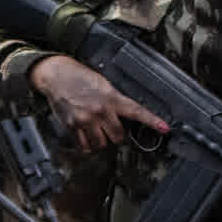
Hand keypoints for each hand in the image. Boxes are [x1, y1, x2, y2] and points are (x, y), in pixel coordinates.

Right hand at [33, 52, 167, 151]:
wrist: (56, 75)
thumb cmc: (79, 77)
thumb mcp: (103, 84)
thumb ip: (114, 99)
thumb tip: (124, 114)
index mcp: (111, 98)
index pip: (136, 111)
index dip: (152, 121)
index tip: (165, 129)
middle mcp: (99, 111)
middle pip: (118, 136)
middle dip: (118, 136)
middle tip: (113, 130)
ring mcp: (85, 120)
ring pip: (102, 144)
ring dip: (102, 141)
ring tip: (98, 132)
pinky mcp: (72, 127)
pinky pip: (84, 146)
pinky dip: (87, 145)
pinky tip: (87, 137)